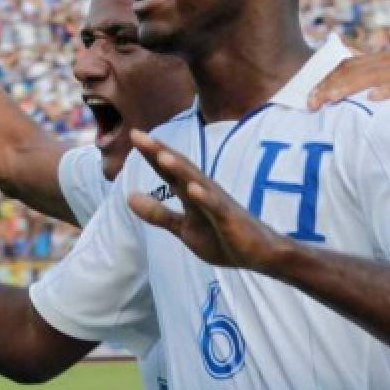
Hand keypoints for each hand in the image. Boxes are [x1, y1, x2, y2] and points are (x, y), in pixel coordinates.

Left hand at [126, 130, 293, 273]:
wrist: (260, 255)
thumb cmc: (222, 237)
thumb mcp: (184, 228)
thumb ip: (158, 213)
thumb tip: (129, 197)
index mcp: (192, 193)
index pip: (168, 170)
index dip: (151, 153)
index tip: (134, 134)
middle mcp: (204, 191)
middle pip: (179, 168)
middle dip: (159, 151)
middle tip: (138, 135)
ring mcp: (218, 204)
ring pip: (197, 182)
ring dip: (180, 169)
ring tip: (161, 155)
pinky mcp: (231, 219)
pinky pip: (216, 207)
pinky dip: (205, 198)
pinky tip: (193, 189)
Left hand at [308, 52, 389, 128]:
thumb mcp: (383, 100)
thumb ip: (360, 93)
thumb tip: (326, 99)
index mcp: (380, 63)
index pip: (345, 65)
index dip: (324, 79)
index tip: (306, 99)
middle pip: (354, 68)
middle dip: (330, 85)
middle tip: (312, 103)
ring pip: (374, 74)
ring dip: (350, 86)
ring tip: (331, 99)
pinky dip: (389, 90)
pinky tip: (373, 98)